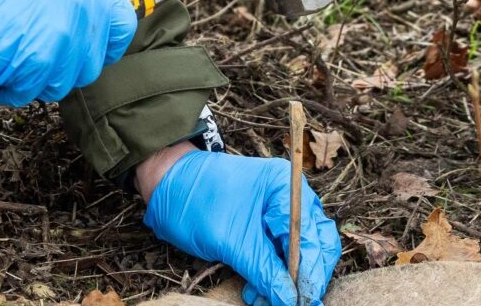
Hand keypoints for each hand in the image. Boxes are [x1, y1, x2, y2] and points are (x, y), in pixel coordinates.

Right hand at [0, 0, 137, 104]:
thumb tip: (71, 17)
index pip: (122, 22)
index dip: (106, 41)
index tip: (92, 48)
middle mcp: (82, 10)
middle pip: (88, 64)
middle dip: (62, 67)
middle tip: (33, 57)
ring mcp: (63, 41)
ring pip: (59, 83)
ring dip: (34, 79)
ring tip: (7, 61)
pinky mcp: (39, 66)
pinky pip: (29, 91)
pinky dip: (9, 88)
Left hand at [143, 149, 339, 305]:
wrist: (165, 186)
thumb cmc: (195, 202)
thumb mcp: (231, 241)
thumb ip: (264, 270)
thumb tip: (289, 299)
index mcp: (286, 188)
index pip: (313, 236)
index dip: (311, 273)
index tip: (302, 300)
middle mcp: (290, 197)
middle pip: (315, 244)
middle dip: (302, 278)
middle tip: (288, 302)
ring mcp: (279, 210)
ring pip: (299, 253)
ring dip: (286, 280)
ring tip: (264, 299)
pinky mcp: (266, 226)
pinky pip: (280, 253)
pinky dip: (273, 274)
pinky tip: (258, 290)